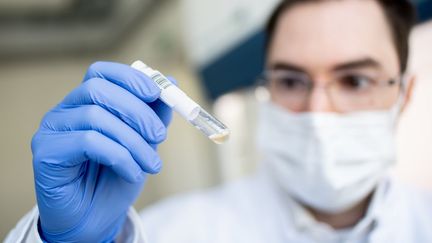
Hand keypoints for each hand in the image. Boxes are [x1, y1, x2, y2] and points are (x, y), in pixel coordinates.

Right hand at [32, 61, 172, 241]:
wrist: (95, 218)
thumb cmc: (116, 177)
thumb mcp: (143, 142)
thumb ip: (154, 113)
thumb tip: (171, 81)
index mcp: (85, 102)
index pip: (101, 72)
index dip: (129, 78)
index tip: (156, 93)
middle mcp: (64, 111)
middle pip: (97, 89)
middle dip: (136, 110)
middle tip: (160, 135)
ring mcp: (51, 130)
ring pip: (96, 117)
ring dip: (133, 141)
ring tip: (152, 165)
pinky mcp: (46, 153)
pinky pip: (88, 142)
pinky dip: (119, 156)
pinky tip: (131, 172)